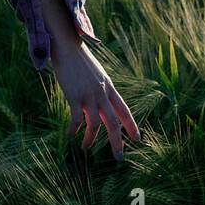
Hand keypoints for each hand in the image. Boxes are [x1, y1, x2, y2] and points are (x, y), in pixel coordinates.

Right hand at [51, 43, 138, 160]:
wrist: (67, 46)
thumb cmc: (79, 60)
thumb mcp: (95, 74)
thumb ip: (99, 90)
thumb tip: (99, 105)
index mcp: (108, 87)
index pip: (124, 110)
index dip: (131, 125)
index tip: (137, 139)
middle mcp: (101, 93)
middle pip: (113, 122)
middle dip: (117, 141)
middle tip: (119, 157)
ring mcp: (88, 95)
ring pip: (95, 124)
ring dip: (91, 139)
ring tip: (85, 147)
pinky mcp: (74, 95)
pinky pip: (77, 119)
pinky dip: (75, 129)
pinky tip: (71, 134)